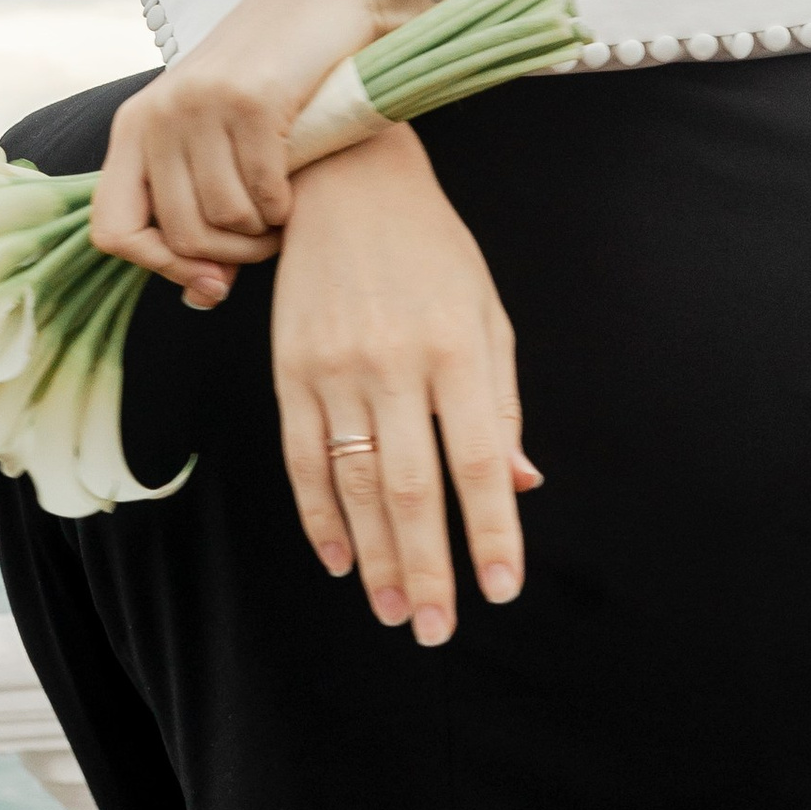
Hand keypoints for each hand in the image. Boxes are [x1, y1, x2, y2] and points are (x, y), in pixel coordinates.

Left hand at [92, 0, 489, 292]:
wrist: (326, 0)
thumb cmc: (275, 79)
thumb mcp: (218, 137)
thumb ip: (199, 207)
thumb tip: (201, 295)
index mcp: (134, 126)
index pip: (111, 230)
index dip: (158, 268)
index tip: (209, 280)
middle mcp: (156, 114)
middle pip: (178, 234)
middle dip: (230, 257)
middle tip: (264, 243)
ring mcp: (200, 104)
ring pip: (223, 218)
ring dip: (262, 233)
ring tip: (282, 215)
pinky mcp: (249, 98)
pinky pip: (263, 191)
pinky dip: (284, 207)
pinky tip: (296, 189)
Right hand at [272, 125, 537, 639]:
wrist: (345, 180)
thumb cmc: (433, 252)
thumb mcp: (486, 315)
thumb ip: (501, 406)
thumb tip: (522, 485)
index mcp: (457, 351)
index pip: (478, 464)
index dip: (490, 533)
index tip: (501, 590)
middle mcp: (394, 365)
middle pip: (412, 489)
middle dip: (425, 568)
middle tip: (434, 629)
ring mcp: (334, 369)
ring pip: (354, 485)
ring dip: (373, 556)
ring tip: (391, 611)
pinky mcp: (288, 370)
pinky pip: (302, 459)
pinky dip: (319, 516)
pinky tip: (339, 560)